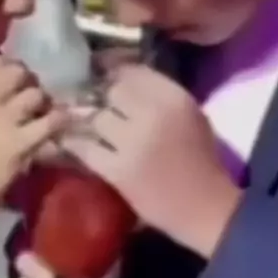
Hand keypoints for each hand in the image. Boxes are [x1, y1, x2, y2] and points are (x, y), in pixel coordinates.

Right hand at [0, 56, 65, 229]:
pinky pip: (51, 122)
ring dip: (44, 103)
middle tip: (33, 99)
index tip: (15, 82)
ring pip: (37, 95)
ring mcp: (3, 118)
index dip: (11, 69)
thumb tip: (0, 92)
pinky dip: (59, 121)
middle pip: (20, 72)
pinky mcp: (20, 142)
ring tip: (45, 114)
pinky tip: (60, 125)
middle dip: (30, 83)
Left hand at [62, 64, 241, 257]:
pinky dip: (76, 144)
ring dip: (90, 123)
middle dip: (102, 99)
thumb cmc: (201, 161)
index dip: (113, 72)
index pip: (132, 70)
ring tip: (88, 128)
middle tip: (96, 106)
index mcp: (175, 98)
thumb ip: (160, 94)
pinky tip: (72, 144)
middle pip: (111, 91)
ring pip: (96, 118)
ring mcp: (133, 143)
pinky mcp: (118, 170)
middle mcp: (153, 114)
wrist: (205, 207)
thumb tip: (122, 77)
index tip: (104, 77)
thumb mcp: (190, 115)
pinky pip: (85, 148)